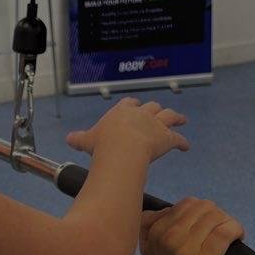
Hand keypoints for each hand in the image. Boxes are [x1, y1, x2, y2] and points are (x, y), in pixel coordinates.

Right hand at [66, 97, 188, 165]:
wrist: (122, 150)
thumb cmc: (104, 144)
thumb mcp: (88, 140)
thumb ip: (80, 139)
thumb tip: (68, 139)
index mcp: (122, 112)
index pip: (130, 103)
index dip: (133, 105)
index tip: (135, 105)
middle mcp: (141, 114)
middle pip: (152, 107)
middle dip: (156, 109)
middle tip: (160, 112)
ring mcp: (156, 125)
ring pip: (169, 116)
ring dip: (176, 117)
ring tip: (182, 119)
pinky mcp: (167, 138)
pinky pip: (177, 139)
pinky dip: (182, 142)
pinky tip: (186, 146)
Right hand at [140, 197, 244, 254]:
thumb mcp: (152, 248)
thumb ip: (153, 224)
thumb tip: (171, 206)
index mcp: (151, 231)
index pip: (186, 204)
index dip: (202, 214)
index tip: (206, 229)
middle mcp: (164, 239)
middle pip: (202, 207)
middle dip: (216, 217)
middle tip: (219, 235)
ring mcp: (182, 251)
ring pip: (214, 216)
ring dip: (227, 223)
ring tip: (227, 238)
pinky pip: (224, 232)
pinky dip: (235, 230)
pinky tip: (238, 237)